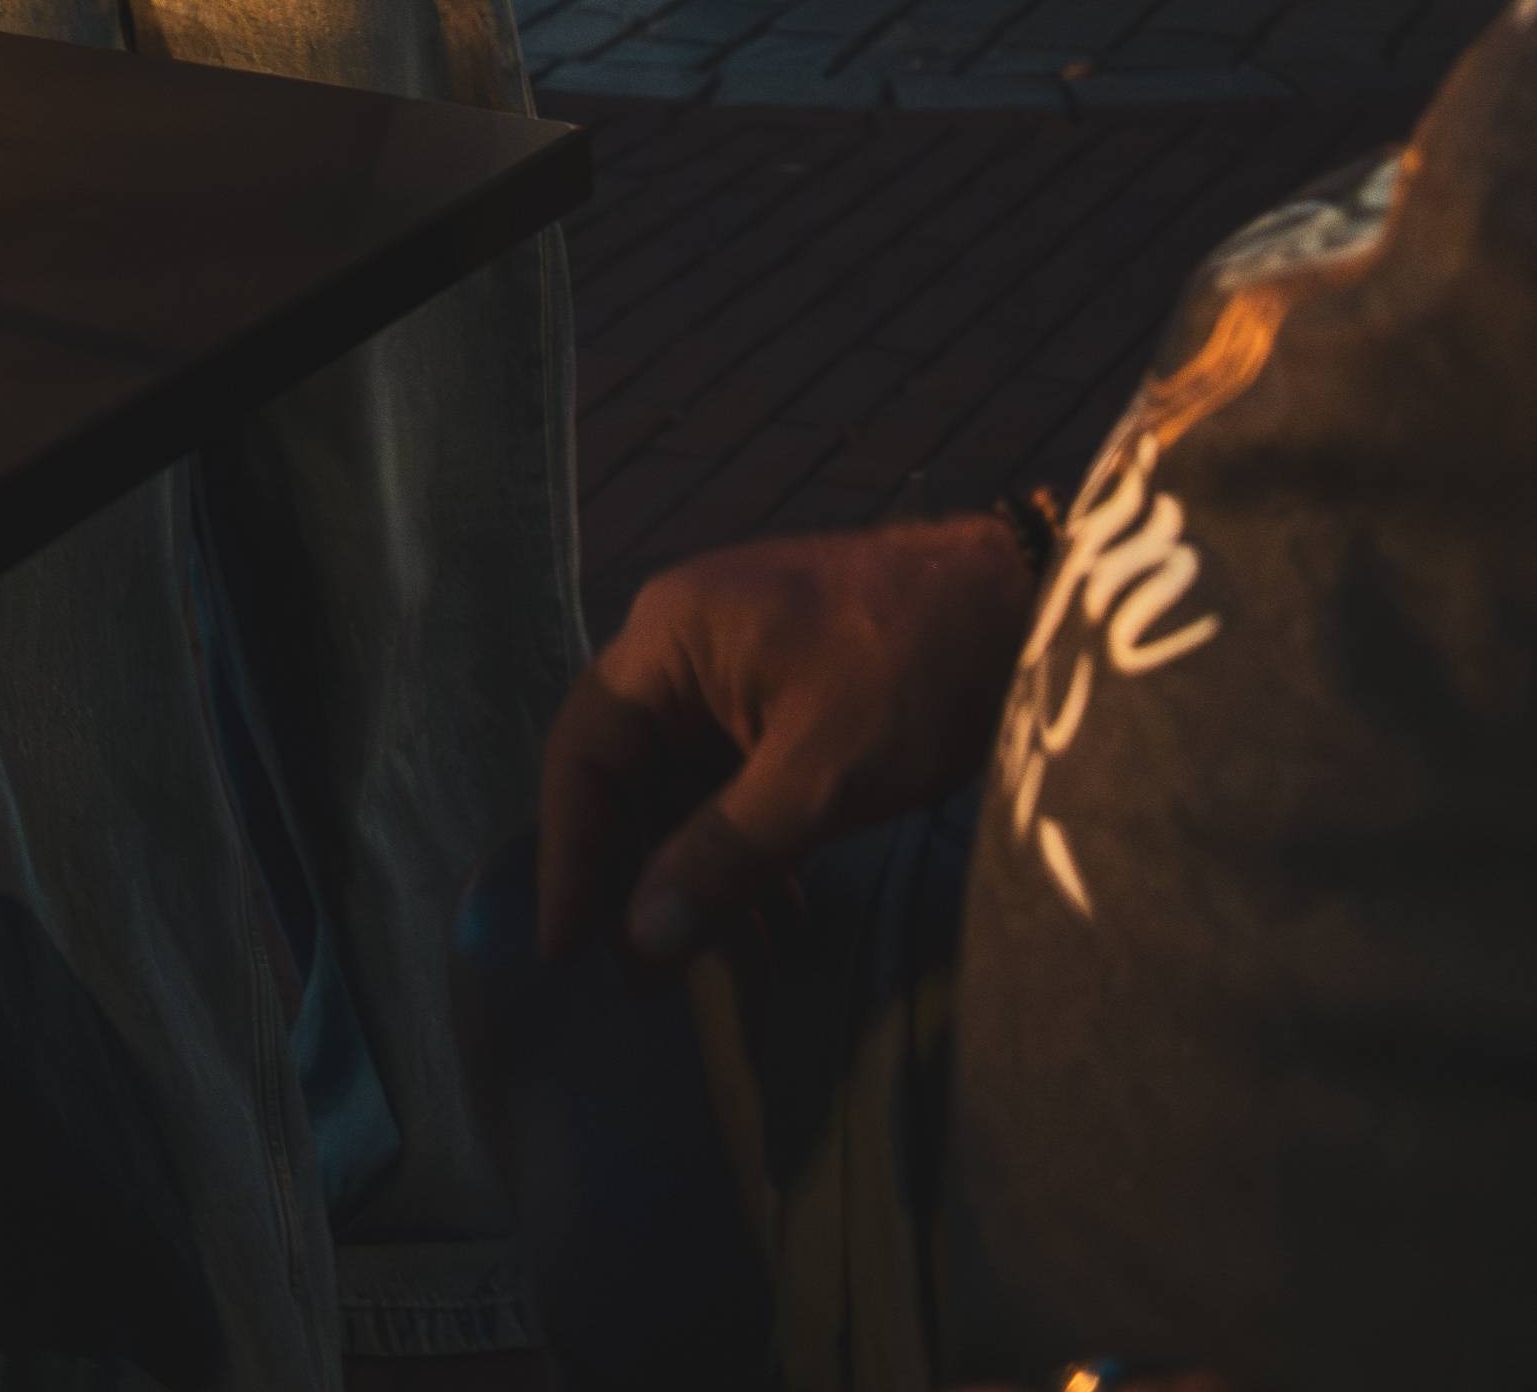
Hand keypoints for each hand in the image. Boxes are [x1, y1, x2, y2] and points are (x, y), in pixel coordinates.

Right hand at [538, 517, 1035, 968]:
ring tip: (713, 967)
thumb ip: (723, 858)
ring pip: (681, 783)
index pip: (584, 750)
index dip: (569, 853)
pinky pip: (732, 778)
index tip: (565, 949)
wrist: (1020, 606)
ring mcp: (733, 667)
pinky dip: (742, 848)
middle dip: (633, 874)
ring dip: (693, 871)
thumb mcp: (818, 776)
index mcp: (669, 635)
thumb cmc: (912, 674)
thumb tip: (638, 944)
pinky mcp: (781, 693)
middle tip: (638, 978)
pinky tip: (775, 921)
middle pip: (626, 771)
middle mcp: (683, 643)